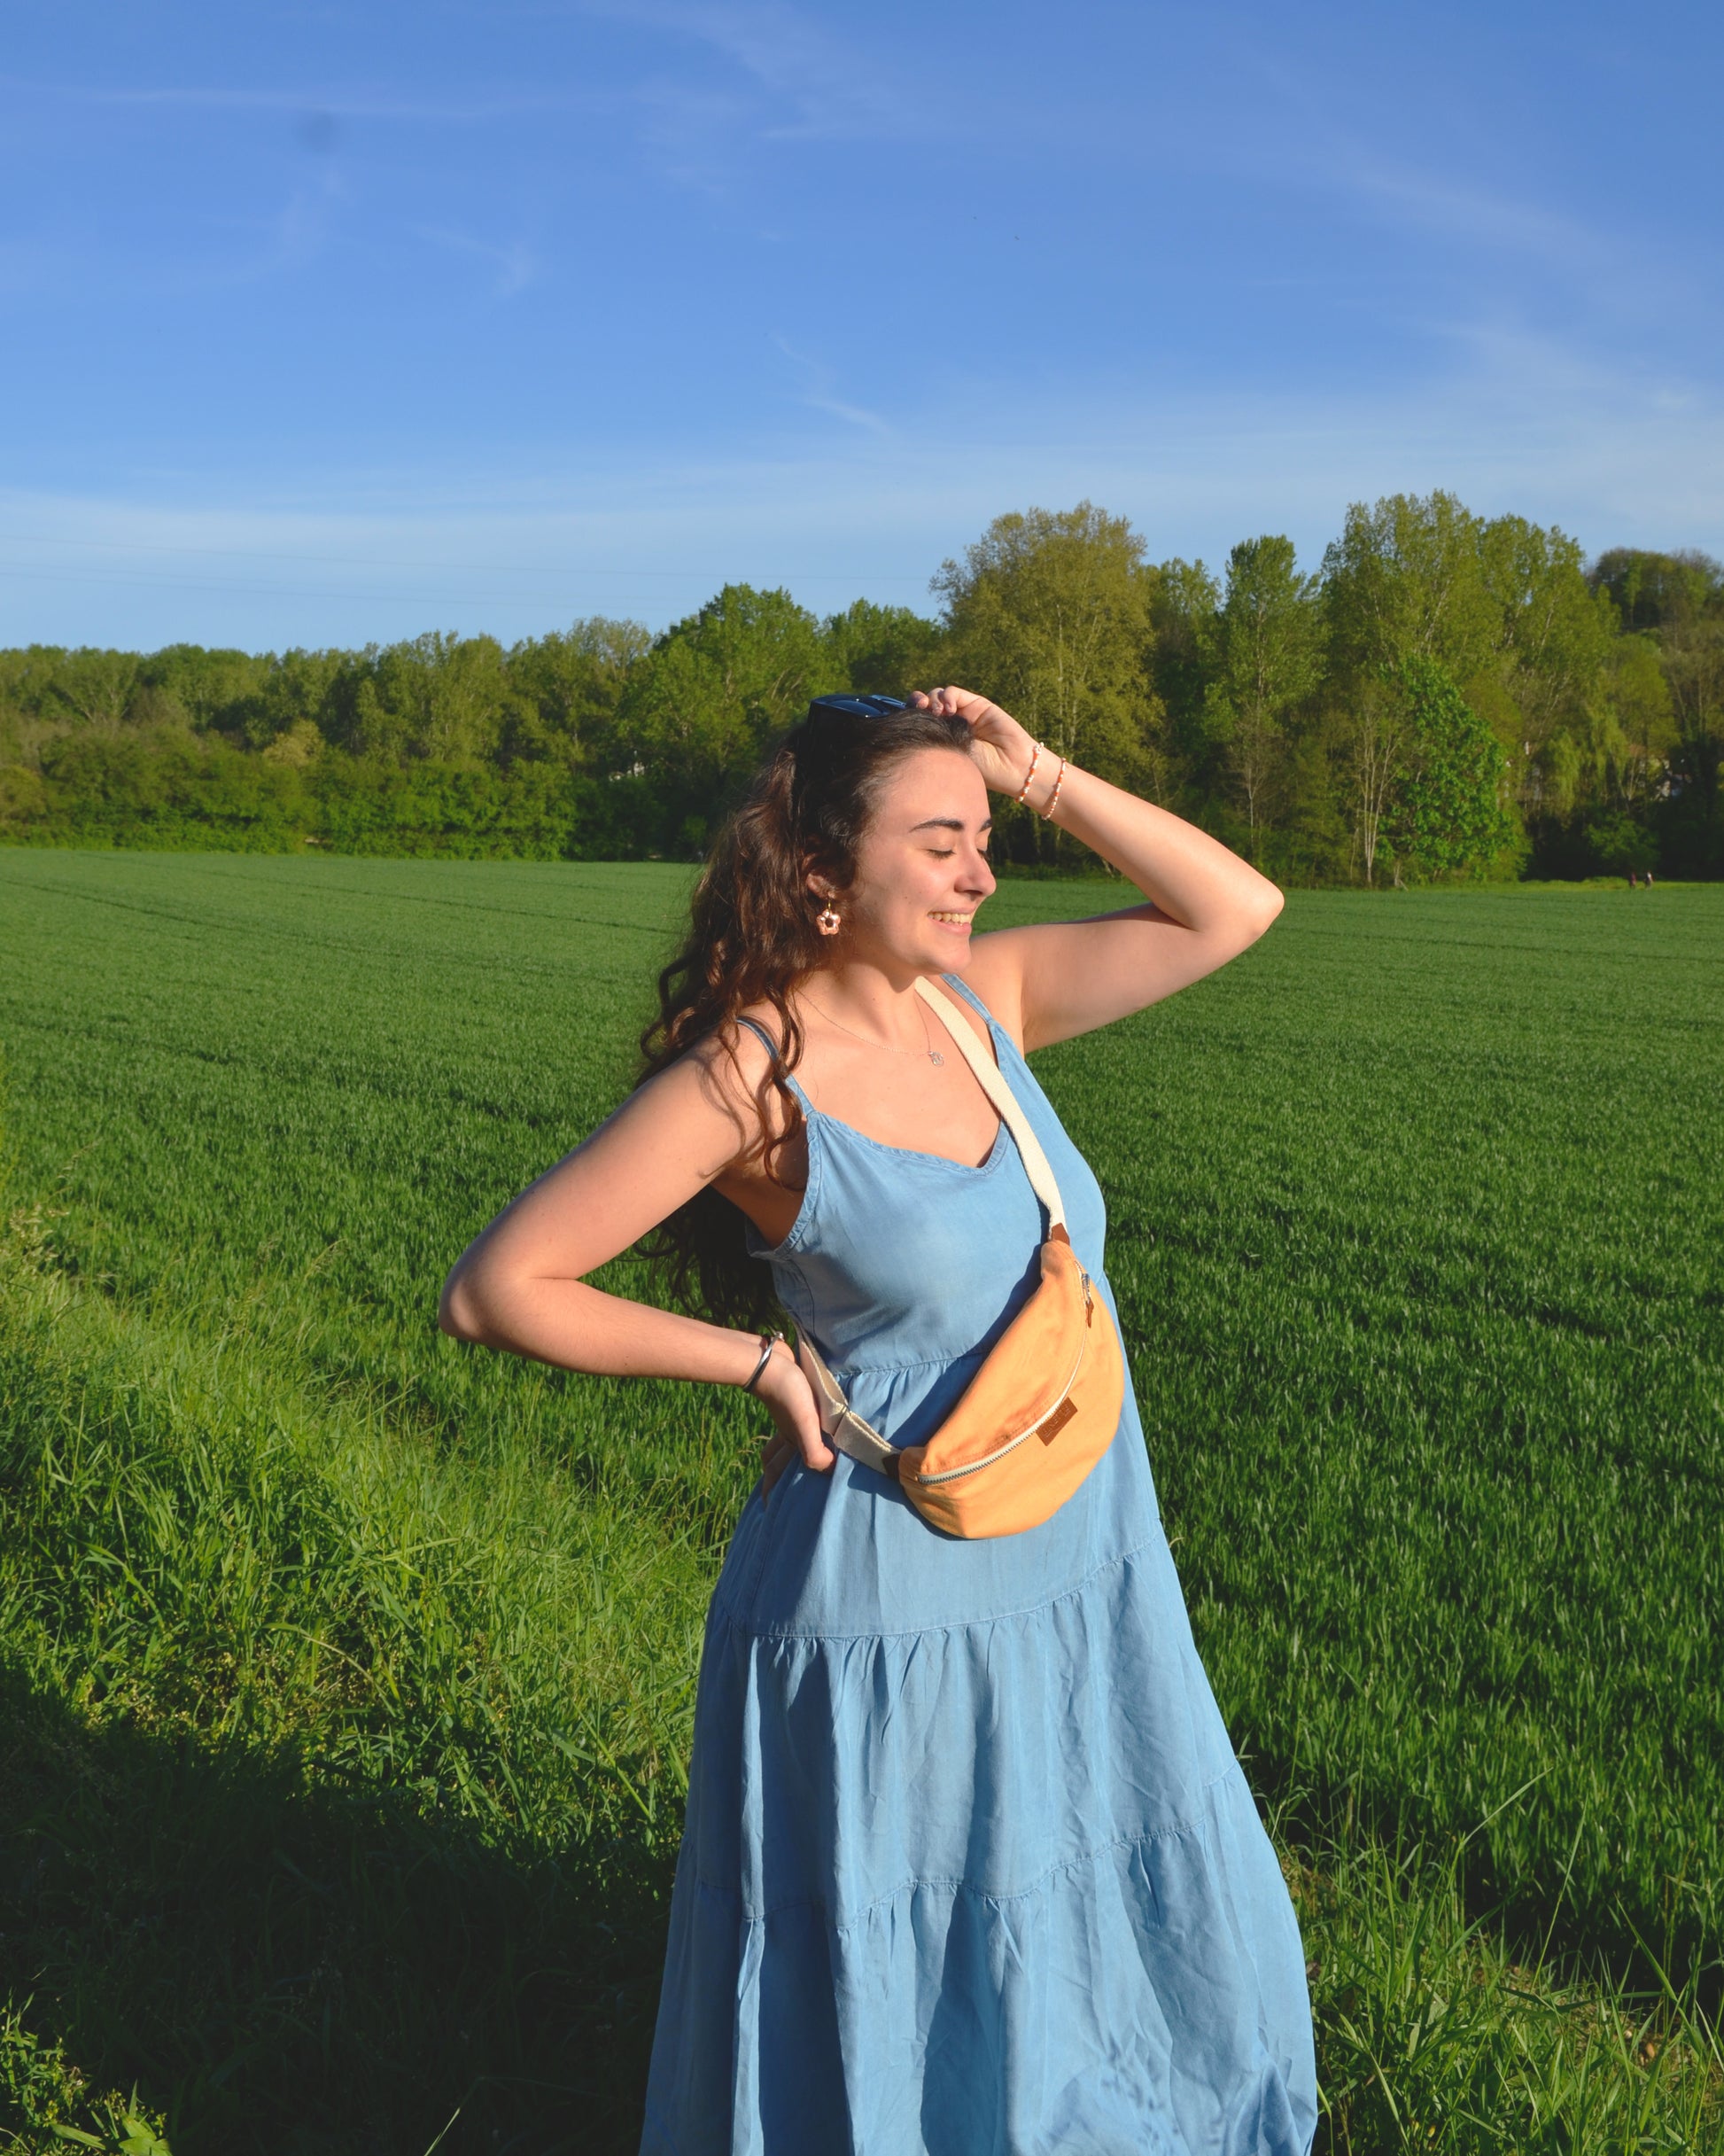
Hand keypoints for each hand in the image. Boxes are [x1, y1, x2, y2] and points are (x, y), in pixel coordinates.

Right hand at [753, 1336, 834, 1497]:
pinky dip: (810, 1426)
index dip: (771, 1493)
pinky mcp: (799, 1399)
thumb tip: (829, 1470)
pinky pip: (803, 1420)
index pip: (777, 1474)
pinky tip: (821, 1420)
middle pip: (782, 1460)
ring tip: (813, 1461)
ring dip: (799, 1452)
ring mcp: (793, 1416)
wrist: (770, 1359)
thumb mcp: (803, 1425)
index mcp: (791, 1442)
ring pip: (792, 1441)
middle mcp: (790, 1433)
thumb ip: (813, 1451)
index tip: (768, 1510)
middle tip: (790, 1492)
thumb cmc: (788, 1394)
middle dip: (782, 1477)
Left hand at [906, 685, 1038, 796]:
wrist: (1012, 768)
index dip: (908, 716)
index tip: (905, 721)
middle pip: (923, 705)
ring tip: (938, 713)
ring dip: (932, 700)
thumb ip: (934, 740)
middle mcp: (949, 725)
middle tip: (917, 709)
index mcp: (939, 740)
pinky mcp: (976, 704)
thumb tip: (910, 725)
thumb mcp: (950, 757)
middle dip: (916, 703)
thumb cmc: (981, 772)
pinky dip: (947, 697)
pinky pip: (954, 693)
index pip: (917, 722)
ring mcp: (963, 713)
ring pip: (937, 695)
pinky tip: (949, 710)